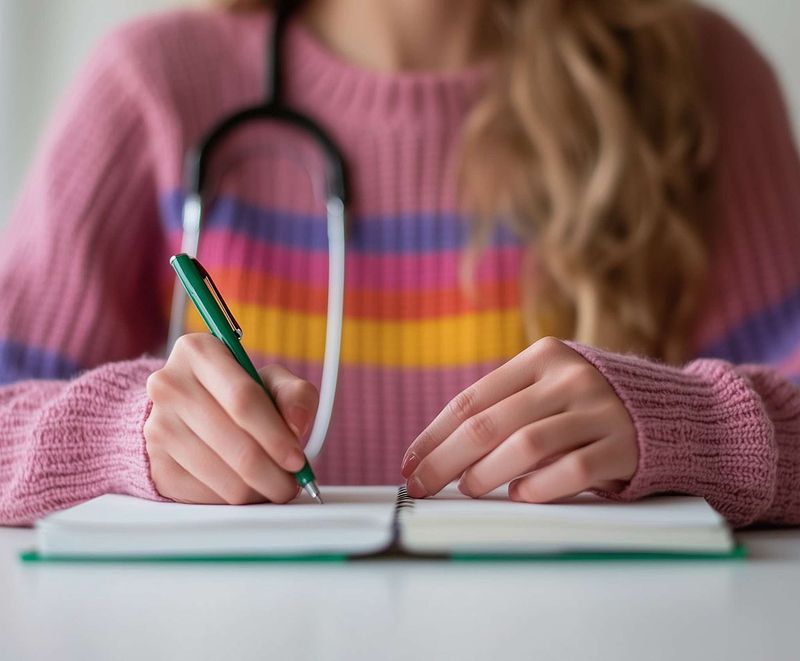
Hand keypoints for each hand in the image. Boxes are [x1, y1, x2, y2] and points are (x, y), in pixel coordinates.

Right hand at [144, 334, 318, 504]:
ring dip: (257, 491)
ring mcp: (157, 427)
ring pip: (222, 475)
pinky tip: (245, 488)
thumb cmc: (237, 393)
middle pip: (235, 443)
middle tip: (292, 485)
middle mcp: (170, 385)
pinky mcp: (156, 464)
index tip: (296, 459)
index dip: (275, 435)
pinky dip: (233, 499)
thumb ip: (295, 395)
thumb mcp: (271, 381)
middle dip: (272, 472)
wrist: (187, 414)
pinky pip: (205, 495)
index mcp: (198, 351)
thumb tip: (296, 425)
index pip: (243, 399)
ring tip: (274, 487)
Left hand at [401, 337, 637, 501]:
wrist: (673, 408)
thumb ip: (508, 406)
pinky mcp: (624, 444)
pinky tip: (520, 496)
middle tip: (421, 485)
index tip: (410, 461)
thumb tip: (442, 452)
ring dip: (486, 473)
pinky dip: (539, 487)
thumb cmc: (592, 402)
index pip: (472, 398)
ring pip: (526, 445)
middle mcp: (569, 377)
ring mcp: (599, 409)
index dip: (434, 434)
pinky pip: (572, 471)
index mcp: (542, 356)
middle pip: (489, 423)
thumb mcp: (552, 386)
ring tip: (468, 489)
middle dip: (445, 460)